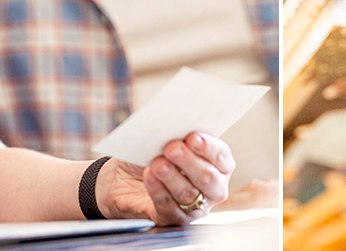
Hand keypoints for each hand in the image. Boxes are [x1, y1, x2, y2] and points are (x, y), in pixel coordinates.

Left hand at [97, 132, 233, 224]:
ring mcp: (194, 206)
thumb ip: (174, 135)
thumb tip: (174, 126)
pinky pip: (168, 206)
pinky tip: (149, 177)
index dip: (209, 147)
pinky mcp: (172, 219)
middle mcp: (211, 187)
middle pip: (208, 178)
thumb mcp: (162, 140)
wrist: (123, 179)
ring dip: (172, 176)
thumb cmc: (150, 155)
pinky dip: (158, 190)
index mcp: (217, 164)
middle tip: (172, 148)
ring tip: (157, 163)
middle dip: (190, 161)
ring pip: (188, 193)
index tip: (193, 137)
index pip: (221, 156)